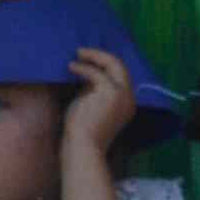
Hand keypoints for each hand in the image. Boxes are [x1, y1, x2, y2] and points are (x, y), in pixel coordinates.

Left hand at [61, 44, 141, 158]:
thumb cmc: (81, 131)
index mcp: (126, 103)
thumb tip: (85, 72)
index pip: (120, 76)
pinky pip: (97, 73)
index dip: (105, 65)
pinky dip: (83, 67)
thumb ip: (93, 91)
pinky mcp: (110, 93)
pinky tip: (71, 66)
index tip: (89, 59)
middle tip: (81, 51)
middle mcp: (129, 98)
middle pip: (120, 66)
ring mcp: (122, 95)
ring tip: (77, 54)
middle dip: (101, 56)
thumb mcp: (91, 106)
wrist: (83, 147)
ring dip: (94, 57)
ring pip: (113, 64)